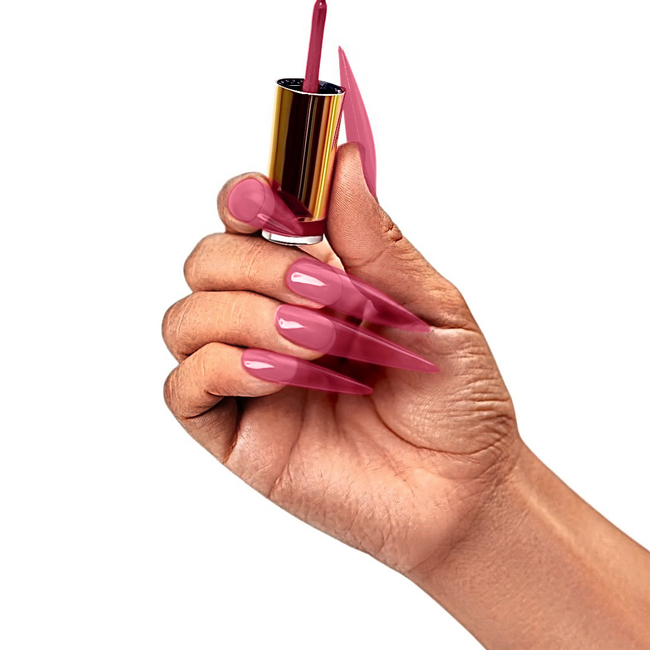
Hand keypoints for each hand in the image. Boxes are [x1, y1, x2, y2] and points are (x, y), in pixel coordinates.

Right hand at [162, 143, 522, 575]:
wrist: (465, 490)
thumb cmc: (456, 398)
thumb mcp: (432, 306)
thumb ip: (377, 241)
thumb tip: (340, 160)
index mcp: (314, 279)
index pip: (247, 217)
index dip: (247, 196)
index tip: (274, 200)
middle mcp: (270, 319)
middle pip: (207, 259)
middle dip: (260, 266)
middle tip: (330, 296)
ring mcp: (248, 375)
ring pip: (185, 315)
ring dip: (248, 316)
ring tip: (320, 344)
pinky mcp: (234, 431)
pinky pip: (184, 384)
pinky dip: (224, 366)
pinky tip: (282, 377)